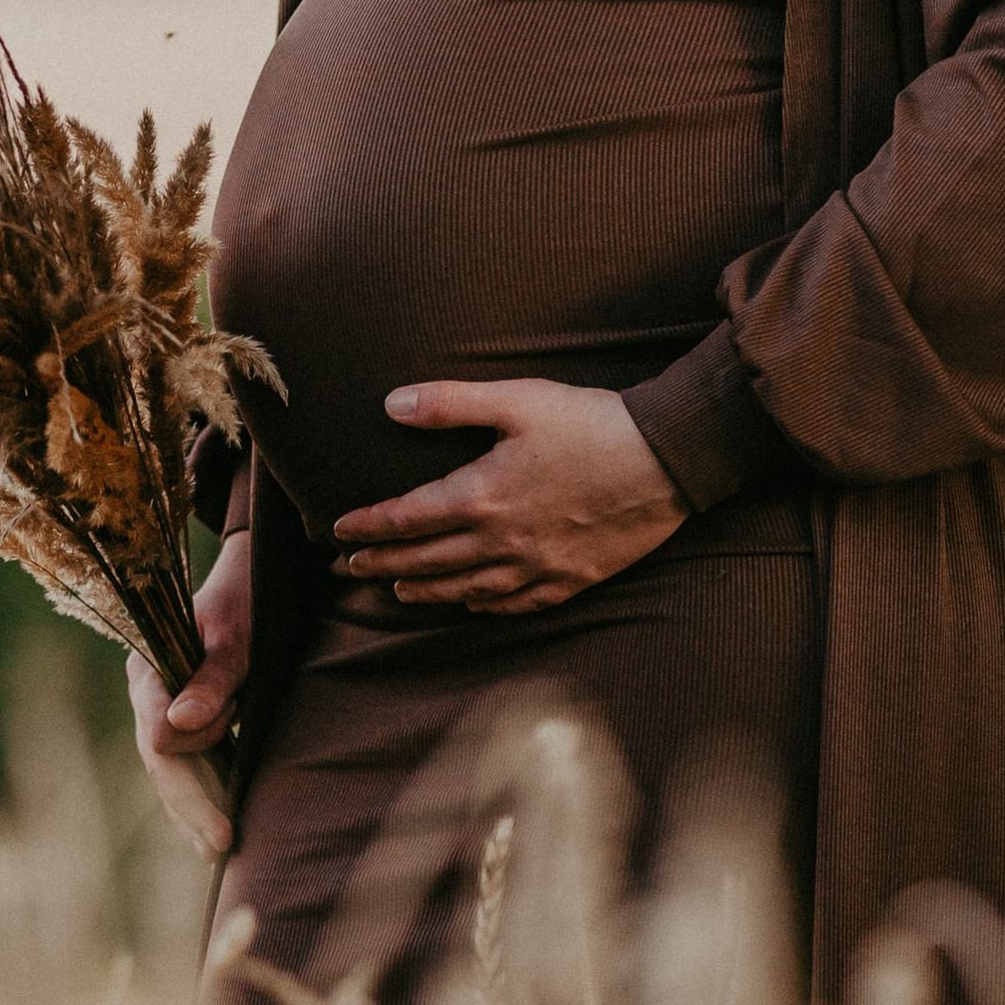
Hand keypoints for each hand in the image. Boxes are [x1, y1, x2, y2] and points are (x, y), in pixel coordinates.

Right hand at [128, 524, 248, 855]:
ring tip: (217, 849)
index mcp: (148, 671)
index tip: (228, 782)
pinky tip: (209, 830)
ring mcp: (158, 707)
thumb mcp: (236, 637)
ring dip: (193, 808)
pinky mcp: (179, 717)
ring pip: (169, 771)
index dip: (193, 766)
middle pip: (160, 764)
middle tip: (222, 845)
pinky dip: (196, 795)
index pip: (158, 738)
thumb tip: (179, 724)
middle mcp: (146, 694)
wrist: (247, 580)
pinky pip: (182, 765)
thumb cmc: (245, 603)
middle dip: (191, 806)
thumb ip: (211, 678)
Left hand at [330, 379, 685, 615]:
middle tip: (349, 568)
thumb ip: (449, 403)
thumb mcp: (517, 399)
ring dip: (425, 590)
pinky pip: (516, 603)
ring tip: (397, 589)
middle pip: (427, 560)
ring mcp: (537, 566)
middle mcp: (502, 542)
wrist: (666, 460)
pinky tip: (472, 603)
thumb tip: (391, 405)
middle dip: (382, 563)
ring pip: (465, 589)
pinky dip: (485, 606)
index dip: (369, 526)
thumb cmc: (592, 423)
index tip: (338, 530)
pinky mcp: (571, 579)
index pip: (407, 519)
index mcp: (482, 496)